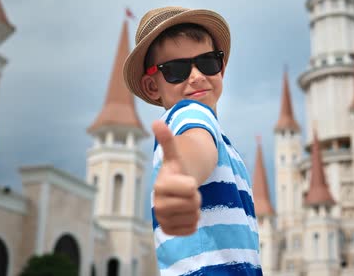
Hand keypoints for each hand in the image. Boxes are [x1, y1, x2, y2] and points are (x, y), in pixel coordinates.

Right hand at [152, 120, 200, 235]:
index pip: (191, 189)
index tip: (186, 181)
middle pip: (194, 204)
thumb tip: (157, 122)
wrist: (174, 189)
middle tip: (187, 192)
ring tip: (185, 201)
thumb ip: (168, 140)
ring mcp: (162, 219)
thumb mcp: (175, 155)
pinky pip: (191, 229)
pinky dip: (193, 222)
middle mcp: (157, 205)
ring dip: (195, 209)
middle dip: (196, 197)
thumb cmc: (177, 170)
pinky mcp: (168, 231)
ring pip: (194, 218)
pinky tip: (185, 213)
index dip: (193, 184)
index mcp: (160, 186)